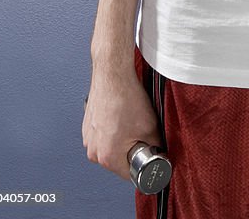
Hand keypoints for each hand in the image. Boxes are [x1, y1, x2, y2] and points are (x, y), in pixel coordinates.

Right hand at [82, 67, 164, 181]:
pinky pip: (103, 136)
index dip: (144, 166)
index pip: (129, 174)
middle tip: (141, 134)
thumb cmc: (126, 97)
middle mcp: (93, 150)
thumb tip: (160, 153)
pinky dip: (113, 130)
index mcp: (107, 156)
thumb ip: (157, 147)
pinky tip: (121, 116)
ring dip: (122, 141)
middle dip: (132, 151)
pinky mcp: (87, 126)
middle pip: (119, 161)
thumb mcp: (151, 127)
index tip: (148, 157)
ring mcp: (88, 138)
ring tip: (130, 122)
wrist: (113, 74)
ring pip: (111, 148)